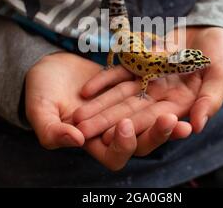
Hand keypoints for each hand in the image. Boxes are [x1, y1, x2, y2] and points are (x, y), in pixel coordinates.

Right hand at [25, 52, 189, 169]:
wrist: (48, 66)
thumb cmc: (40, 93)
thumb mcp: (40, 112)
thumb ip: (52, 131)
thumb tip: (75, 140)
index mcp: (92, 143)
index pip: (114, 156)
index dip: (122, 146)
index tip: (124, 125)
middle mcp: (112, 131)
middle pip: (141, 142)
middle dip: (156, 135)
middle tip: (171, 122)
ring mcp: (123, 110)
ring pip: (149, 121)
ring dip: (166, 120)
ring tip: (183, 115)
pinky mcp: (130, 90)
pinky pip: (149, 96)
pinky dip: (161, 93)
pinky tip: (176, 84)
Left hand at [73, 27, 222, 144]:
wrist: (212, 28)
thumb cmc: (222, 52)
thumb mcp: (222, 73)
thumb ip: (211, 99)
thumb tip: (198, 126)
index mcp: (181, 104)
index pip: (154, 119)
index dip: (132, 127)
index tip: (110, 136)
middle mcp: (161, 97)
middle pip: (130, 111)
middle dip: (106, 121)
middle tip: (81, 130)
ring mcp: (148, 81)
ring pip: (120, 96)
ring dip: (99, 105)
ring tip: (77, 115)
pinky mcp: (140, 65)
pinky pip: (119, 74)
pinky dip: (104, 81)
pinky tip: (86, 90)